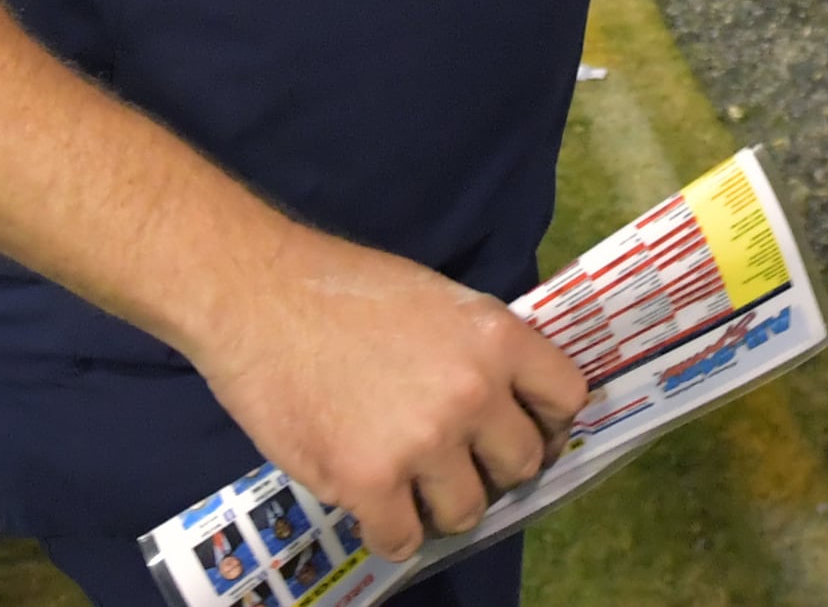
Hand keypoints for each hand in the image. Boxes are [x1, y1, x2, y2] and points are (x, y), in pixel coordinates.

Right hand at [199, 223, 588, 561]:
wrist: (258, 296)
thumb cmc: (343, 289)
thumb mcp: (437, 299)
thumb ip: (479, 351)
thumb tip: (508, 404)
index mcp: (496, 336)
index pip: (568, 396)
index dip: (547, 420)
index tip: (521, 430)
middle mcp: (473, 392)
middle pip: (522, 465)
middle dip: (491, 468)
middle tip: (454, 459)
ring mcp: (423, 441)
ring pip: (466, 512)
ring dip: (440, 505)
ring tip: (408, 481)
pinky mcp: (369, 482)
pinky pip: (403, 539)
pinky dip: (389, 530)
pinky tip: (371, 501)